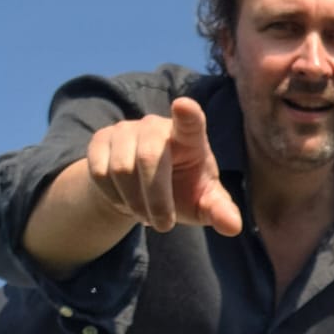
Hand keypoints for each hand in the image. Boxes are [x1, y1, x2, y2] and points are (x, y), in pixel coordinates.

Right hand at [85, 97, 241, 235]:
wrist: (141, 190)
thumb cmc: (182, 191)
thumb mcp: (203, 204)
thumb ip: (219, 212)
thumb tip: (234, 227)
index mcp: (189, 137)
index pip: (190, 121)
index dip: (187, 114)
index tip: (183, 106)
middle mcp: (156, 126)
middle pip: (148, 158)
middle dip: (156, 200)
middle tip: (163, 225)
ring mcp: (126, 129)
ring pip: (121, 169)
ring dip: (134, 203)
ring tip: (145, 212)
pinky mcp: (101, 139)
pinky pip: (100, 172)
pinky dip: (114, 197)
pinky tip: (125, 201)